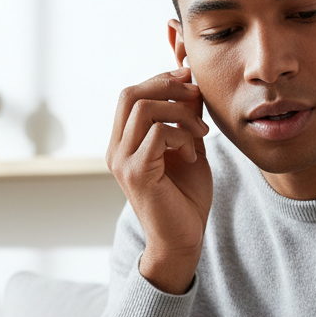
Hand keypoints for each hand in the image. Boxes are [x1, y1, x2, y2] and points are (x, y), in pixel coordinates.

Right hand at [106, 68, 212, 294]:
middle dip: (167, 85)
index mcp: (123, 144)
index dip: (161, 79)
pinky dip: (182, 135)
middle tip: (195, 95)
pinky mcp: (136, 174)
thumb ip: (183, 117)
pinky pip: (157, 133)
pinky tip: (192, 152)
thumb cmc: (184, 197)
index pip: (131, 94)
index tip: (190, 81)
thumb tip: (190, 83)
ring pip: (144, 109)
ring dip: (180, 112)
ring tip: (199, 133)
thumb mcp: (187, 145)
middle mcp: (116, 152)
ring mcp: (122, 163)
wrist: (181, 237)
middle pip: (130, 94)